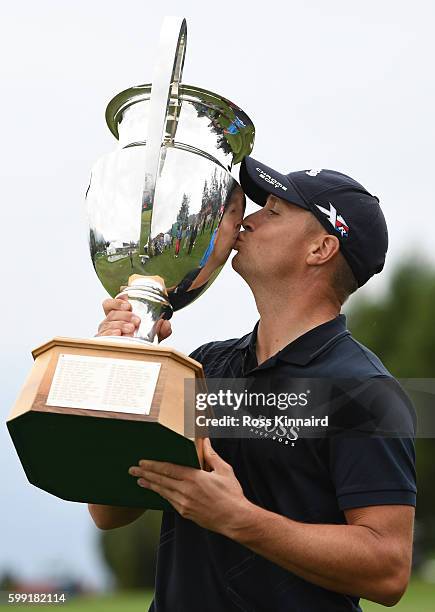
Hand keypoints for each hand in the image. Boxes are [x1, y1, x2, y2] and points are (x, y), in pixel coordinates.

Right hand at [97, 293, 171, 341]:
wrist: (137, 355)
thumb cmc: (142, 341)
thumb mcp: (153, 333)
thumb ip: (161, 328)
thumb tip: (165, 323)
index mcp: (117, 315)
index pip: (110, 304)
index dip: (117, 302)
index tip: (128, 305)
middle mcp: (109, 322)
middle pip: (112, 314)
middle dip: (125, 315)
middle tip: (137, 321)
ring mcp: (105, 332)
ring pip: (108, 324)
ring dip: (120, 324)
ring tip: (131, 328)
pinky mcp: (103, 343)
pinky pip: (103, 337)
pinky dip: (110, 334)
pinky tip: (118, 334)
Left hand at [128, 438, 249, 533]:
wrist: (235, 519)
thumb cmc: (231, 494)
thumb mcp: (224, 470)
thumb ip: (212, 455)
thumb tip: (206, 441)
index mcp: (194, 478)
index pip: (168, 469)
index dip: (153, 465)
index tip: (142, 462)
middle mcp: (186, 491)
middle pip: (161, 480)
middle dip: (145, 474)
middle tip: (132, 470)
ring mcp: (184, 504)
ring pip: (163, 492)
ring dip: (150, 485)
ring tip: (139, 480)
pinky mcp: (185, 513)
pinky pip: (169, 501)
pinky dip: (161, 494)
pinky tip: (157, 491)